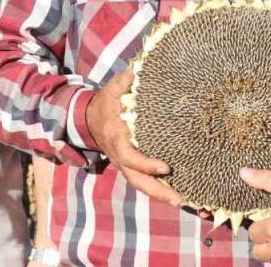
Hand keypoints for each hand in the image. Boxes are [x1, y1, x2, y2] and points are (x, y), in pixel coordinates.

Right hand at [86, 70, 182, 206]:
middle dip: (156, 191)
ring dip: (160, 194)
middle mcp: (120, 155)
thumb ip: (125, 81)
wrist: (88, 118)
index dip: (146, 164)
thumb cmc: (106, 102)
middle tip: (178, 199)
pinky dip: (158, 189)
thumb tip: (137, 69)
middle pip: (136, 179)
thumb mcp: (112, 89)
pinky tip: (176, 193)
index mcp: (116, 138)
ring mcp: (124, 163)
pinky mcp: (130, 166)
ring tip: (181, 201)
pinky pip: (143, 181)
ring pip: (140, 184)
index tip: (165, 167)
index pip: (130, 156)